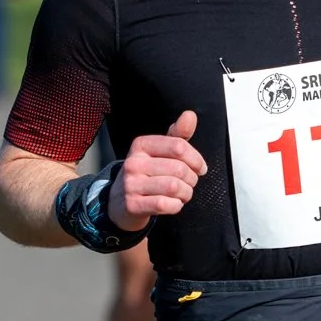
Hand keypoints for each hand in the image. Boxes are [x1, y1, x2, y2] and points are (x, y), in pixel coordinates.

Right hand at [109, 111, 204, 227]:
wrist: (120, 201)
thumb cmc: (148, 173)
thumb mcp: (160, 151)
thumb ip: (178, 135)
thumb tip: (190, 115)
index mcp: (141, 145)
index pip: (179, 146)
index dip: (196, 159)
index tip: (200, 168)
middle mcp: (133, 163)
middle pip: (179, 169)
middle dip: (192, 179)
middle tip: (190, 183)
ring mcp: (131, 184)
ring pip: (174, 187)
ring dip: (186, 193)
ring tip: (183, 194)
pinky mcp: (132, 205)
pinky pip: (165, 204)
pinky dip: (176, 206)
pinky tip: (174, 203)